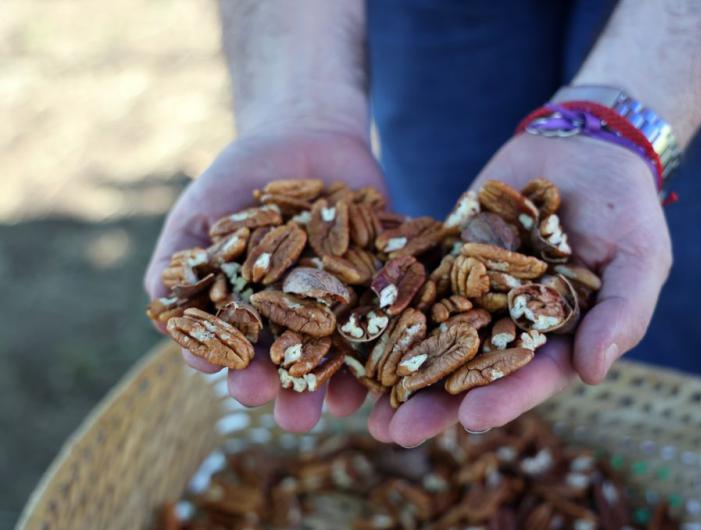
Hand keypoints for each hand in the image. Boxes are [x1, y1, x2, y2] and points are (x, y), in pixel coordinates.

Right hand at [144, 126, 383, 431]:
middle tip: (294, 417)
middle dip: (295, 392)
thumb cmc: (239, 178)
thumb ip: (178, 262)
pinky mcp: (386, 276)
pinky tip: (393, 357)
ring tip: (344, 406)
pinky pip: (392, 307)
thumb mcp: (200, 214)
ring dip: (344, 382)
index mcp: (254, 313)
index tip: (240, 387)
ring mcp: (346, 298)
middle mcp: (301, 314)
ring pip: (346, 349)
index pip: (245, 353)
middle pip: (298, 362)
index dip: (242, 373)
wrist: (301, 130)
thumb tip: (162, 317)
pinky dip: (394, 332)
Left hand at [368, 133, 671, 446]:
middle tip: (394, 433)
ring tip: (363, 405)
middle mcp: (509, 322)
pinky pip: (413, 281)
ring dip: (398, 369)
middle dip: (433, 403)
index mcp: (557, 337)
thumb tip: (593, 373)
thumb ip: (622, 314)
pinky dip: (386, 305)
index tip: (471, 420)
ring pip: (432, 335)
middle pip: (469, 369)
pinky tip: (354, 328)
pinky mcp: (446, 257)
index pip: (530, 376)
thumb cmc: (626, 207)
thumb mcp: (638, 259)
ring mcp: (473, 290)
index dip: (503, 400)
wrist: (584, 145)